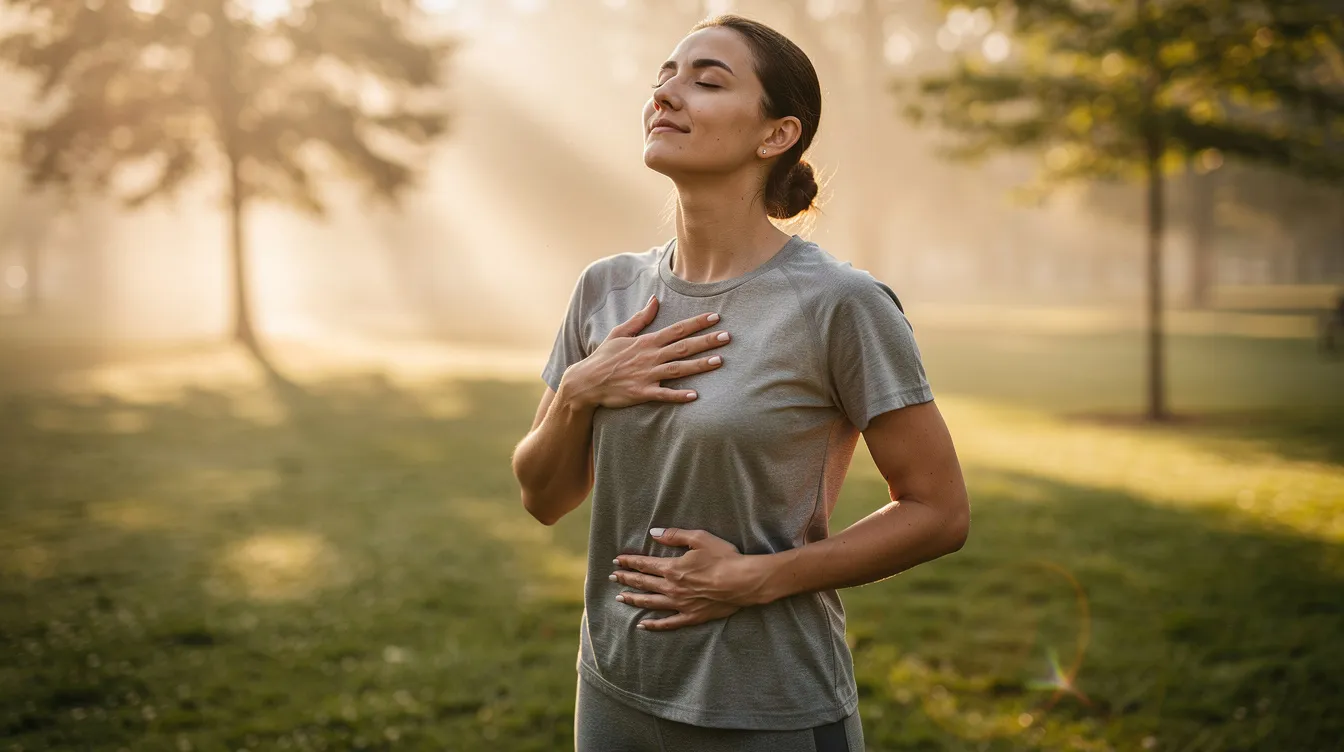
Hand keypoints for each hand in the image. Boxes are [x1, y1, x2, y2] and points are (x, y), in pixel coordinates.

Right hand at [565, 296, 729, 409]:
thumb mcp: (619, 333)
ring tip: (719, 361)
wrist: (585, 382)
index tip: (715, 317)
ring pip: (678, 369)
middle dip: (706, 341)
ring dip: (699, 365)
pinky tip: (695, 396)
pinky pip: (664, 394)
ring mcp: (647, 375)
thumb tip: (655, 300)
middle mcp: (650, 357)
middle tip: (727, 337)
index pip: (677, 329)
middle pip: (683, 347)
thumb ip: (640, 318)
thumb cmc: (604, 357)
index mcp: (646, 342)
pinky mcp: (642, 393)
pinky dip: (679, 395)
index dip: (697, 323)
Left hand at [611, 527, 773, 630]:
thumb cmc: (724, 557)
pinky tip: (643, 625)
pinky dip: (654, 624)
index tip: (617, 561)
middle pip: (643, 583)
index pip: (644, 564)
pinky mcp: (691, 616)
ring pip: (650, 603)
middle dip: (626, 579)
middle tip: (612, 578)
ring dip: (633, 599)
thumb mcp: (700, 538)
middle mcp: (672, 587)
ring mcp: (680, 604)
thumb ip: (675, 535)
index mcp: (672, 568)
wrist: (743, 582)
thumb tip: (654, 533)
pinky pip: (668, 623)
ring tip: (620, 598)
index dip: (629, 562)